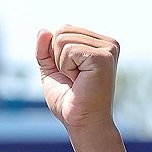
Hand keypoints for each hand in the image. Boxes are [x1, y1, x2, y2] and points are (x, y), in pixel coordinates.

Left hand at [36, 25, 126, 151]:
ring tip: (77, 80)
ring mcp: (109, 49)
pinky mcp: (104, 57)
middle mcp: (108, 43)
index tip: (71, 73)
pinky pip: (68, 50)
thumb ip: (45, 49)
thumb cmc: (69, 99)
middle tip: (73, 78)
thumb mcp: (51, 68)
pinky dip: (66, 67)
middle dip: (57, 57)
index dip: (55, 53)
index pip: (64, 29)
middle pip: (62, 31)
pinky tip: (80, 80)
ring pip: (63, 39)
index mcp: (99, 43)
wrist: (81, 122)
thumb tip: (43, 30)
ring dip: (62, 64)